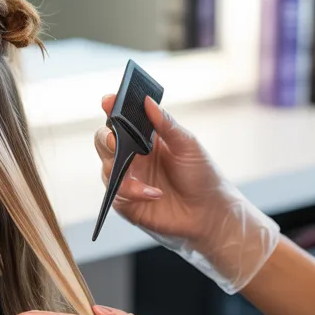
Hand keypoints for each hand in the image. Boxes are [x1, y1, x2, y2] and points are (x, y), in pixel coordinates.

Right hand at [96, 95, 279, 292]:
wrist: (209, 213)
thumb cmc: (202, 176)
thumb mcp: (188, 145)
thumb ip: (166, 124)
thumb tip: (148, 101)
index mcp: (145, 138)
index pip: (121, 119)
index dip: (111, 108)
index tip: (108, 102)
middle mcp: (133, 157)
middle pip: (104, 140)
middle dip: (105, 137)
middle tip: (115, 138)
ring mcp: (128, 179)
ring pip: (105, 166)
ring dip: (119, 167)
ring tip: (140, 170)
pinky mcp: (127, 202)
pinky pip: (117, 192)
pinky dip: (132, 191)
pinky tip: (154, 193)